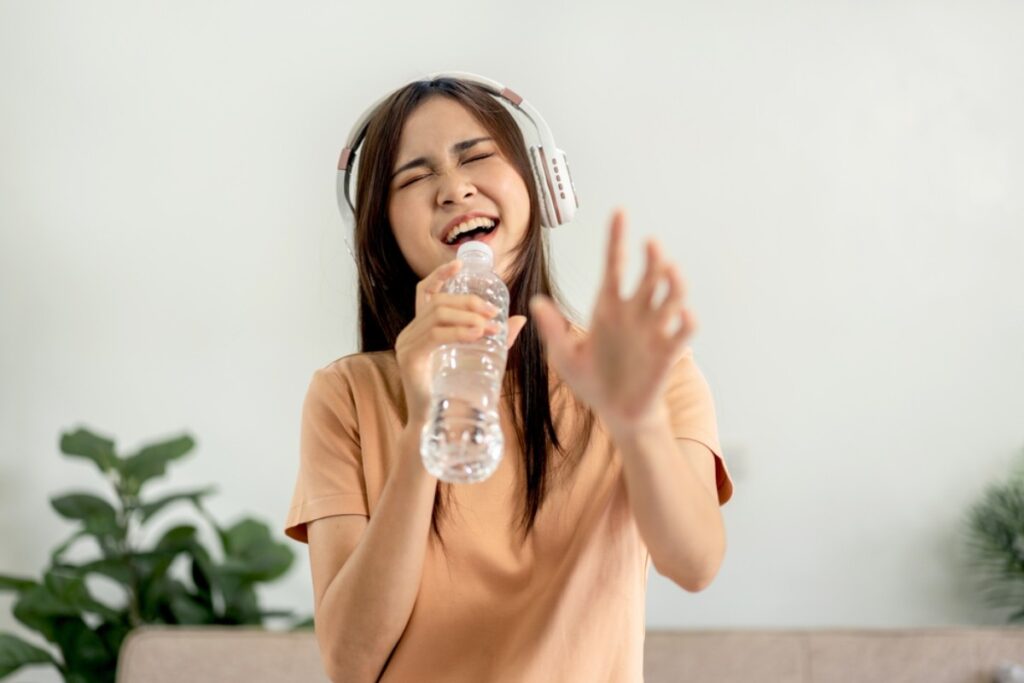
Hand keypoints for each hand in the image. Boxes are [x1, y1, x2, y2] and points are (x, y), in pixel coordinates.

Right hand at [396, 260, 527, 422]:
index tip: (459, 264)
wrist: (436, 423)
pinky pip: (434, 336)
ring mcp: (406, 344)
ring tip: (490, 327)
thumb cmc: (455, 391)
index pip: (424, 291)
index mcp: (421, 328)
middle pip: (438, 302)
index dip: (440, 274)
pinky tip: (475, 334)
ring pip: (437, 315)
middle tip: (494, 314)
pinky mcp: (410, 359)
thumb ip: (497, 339)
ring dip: (468, 317)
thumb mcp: (478, 358)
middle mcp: (409, 332)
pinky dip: (457, 332)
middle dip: (469, 303)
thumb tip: (520, 319)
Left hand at [529, 207, 695, 436]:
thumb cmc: (591, 382)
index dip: (616, 238)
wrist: (616, 413)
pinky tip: (683, 314)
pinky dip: (686, 320)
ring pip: (670, 296)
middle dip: (652, 258)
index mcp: (608, 307)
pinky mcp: (667, 352)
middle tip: (650, 244)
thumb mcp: (564, 357)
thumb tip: (535, 302)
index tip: (619, 212)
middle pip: (647, 275)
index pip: (615, 264)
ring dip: (673, 283)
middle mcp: (634, 312)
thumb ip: (553, 331)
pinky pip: (682, 331)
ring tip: (669, 271)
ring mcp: (653, 330)